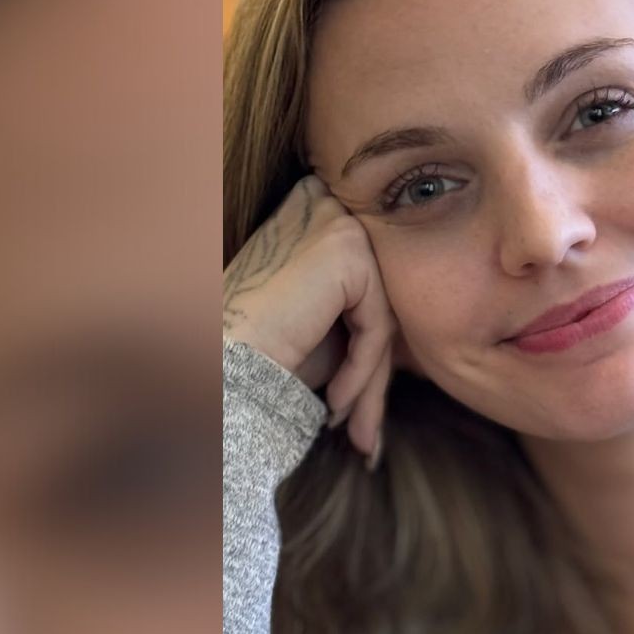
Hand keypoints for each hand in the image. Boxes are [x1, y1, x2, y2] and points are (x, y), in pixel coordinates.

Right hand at [222, 175, 394, 460]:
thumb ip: (364, 305)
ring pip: (381, 316)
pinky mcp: (347, 249)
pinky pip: (377, 325)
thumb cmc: (260, 346)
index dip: (368, 346)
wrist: (219, 361)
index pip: (368, 282)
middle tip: (363, 430)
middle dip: (373, 371)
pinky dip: (360, 370)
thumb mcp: (323, 319)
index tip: (358, 402)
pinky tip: (335, 403)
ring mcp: (337, 221)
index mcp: (315, 207)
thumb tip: (415, 337)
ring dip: (369, 383)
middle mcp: (325, 202)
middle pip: (377, 299)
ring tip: (356, 431)